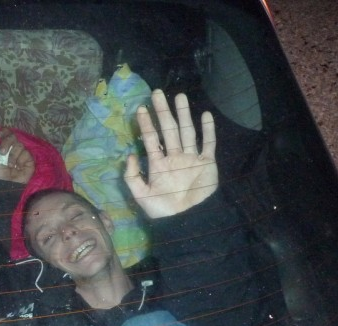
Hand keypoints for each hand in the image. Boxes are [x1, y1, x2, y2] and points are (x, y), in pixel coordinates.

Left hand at [0, 128, 34, 183]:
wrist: (4, 184)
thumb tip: (2, 137)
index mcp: (3, 146)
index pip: (6, 133)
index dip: (5, 133)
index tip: (0, 136)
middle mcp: (13, 148)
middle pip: (13, 136)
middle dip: (7, 142)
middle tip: (2, 153)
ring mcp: (22, 154)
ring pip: (20, 145)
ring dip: (13, 155)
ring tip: (10, 166)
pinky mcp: (29, 161)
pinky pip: (27, 153)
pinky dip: (21, 160)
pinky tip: (18, 168)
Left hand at [125, 89, 217, 218]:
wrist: (189, 220)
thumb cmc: (164, 211)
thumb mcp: (141, 195)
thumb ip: (132, 177)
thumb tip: (129, 155)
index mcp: (159, 165)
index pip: (151, 140)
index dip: (146, 125)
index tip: (140, 109)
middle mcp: (174, 158)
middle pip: (168, 130)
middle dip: (163, 112)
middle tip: (157, 93)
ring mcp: (191, 159)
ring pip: (187, 131)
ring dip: (184, 114)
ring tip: (180, 96)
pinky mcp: (207, 163)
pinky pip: (208, 144)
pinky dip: (208, 130)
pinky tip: (205, 114)